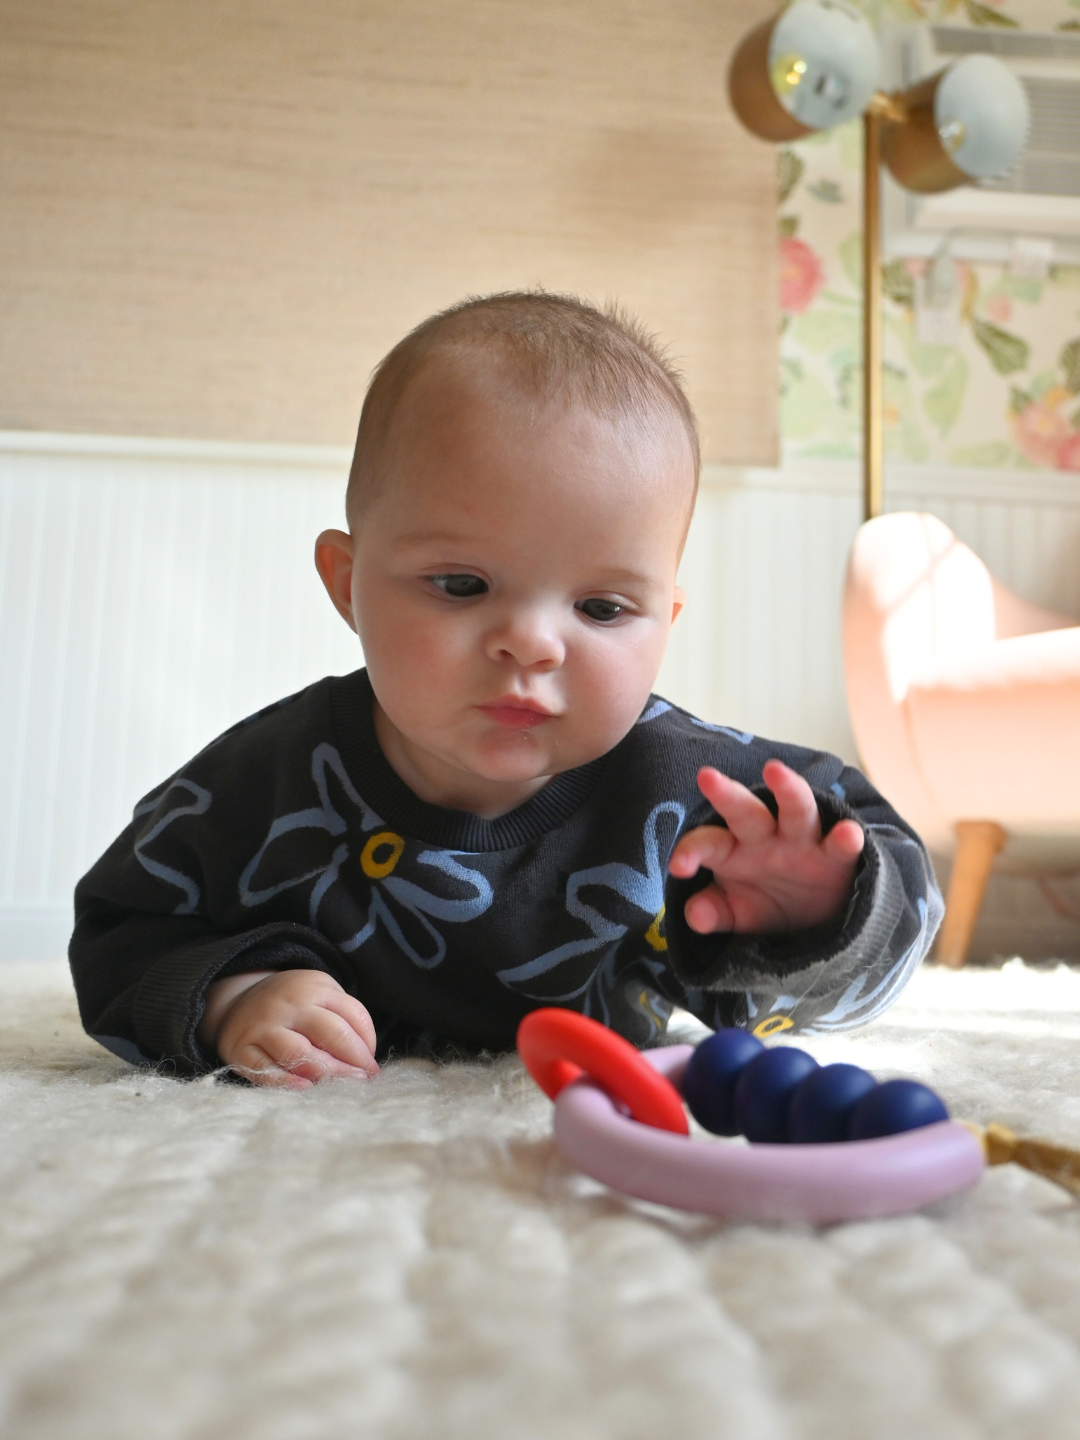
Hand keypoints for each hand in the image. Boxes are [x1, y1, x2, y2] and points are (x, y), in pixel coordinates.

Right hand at [201, 969, 378, 1087]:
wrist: (237, 1001)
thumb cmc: (292, 1006)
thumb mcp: (319, 995)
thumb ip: (342, 1019)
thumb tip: (366, 1059)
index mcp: (316, 987)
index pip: (352, 1014)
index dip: (367, 1042)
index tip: (372, 1064)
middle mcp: (290, 1004)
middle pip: (331, 1032)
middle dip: (354, 1060)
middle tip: (366, 1079)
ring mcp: (264, 1026)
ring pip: (300, 1052)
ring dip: (327, 1072)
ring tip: (344, 1087)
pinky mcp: (243, 1049)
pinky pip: (266, 1068)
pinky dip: (286, 1081)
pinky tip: (305, 1088)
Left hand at [668, 761, 864, 935]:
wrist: (820, 917)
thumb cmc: (768, 901)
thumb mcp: (738, 912)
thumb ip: (714, 912)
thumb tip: (695, 917)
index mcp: (733, 848)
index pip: (707, 842)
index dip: (691, 851)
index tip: (678, 867)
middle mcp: (765, 837)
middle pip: (745, 812)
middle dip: (727, 795)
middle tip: (706, 776)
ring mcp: (802, 842)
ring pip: (796, 810)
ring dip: (787, 790)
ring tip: (775, 771)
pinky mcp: (835, 856)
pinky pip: (840, 845)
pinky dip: (845, 838)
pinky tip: (848, 833)